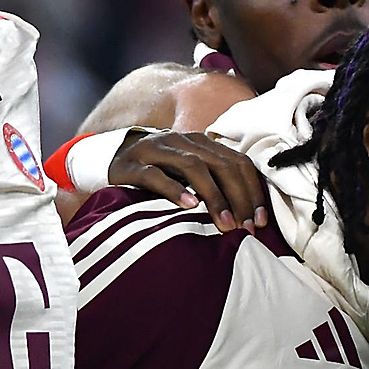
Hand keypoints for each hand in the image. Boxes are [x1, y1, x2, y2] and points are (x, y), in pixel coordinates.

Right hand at [107, 130, 269, 231]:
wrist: (107, 159)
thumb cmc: (157, 173)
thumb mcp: (188, 174)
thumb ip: (215, 184)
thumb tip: (249, 215)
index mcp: (202, 143)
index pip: (238, 162)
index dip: (253, 191)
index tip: (261, 221)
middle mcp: (183, 141)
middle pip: (222, 165)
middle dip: (239, 198)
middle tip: (247, 228)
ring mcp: (157, 150)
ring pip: (194, 167)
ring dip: (214, 197)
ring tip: (226, 224)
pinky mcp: (132, 165)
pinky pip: (156, 175)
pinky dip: (175, 190)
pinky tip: (189, 207)